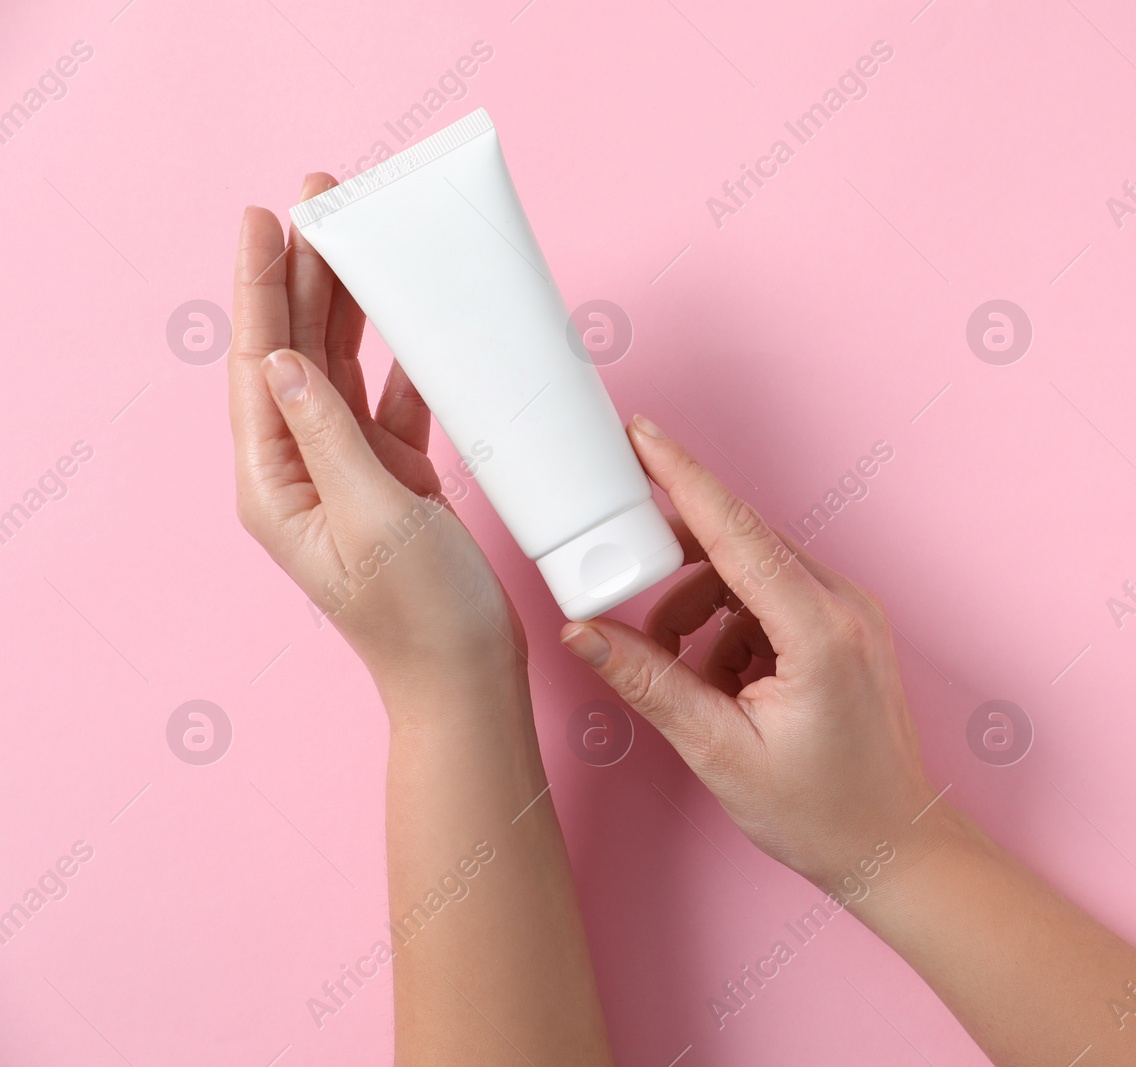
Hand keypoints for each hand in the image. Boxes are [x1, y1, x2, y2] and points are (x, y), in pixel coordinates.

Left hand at [228, 175, 524, 697]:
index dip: (259, 287)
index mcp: (274, 485)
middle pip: (295, 353)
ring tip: (356, 240)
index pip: (258, 365)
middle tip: (316, 201)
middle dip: (303, 276)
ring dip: (348, 306)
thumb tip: (283, 360)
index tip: (263, 219)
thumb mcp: (375, 517)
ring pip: (342, 368)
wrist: (468, 677)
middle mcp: (300, 472)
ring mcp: (349, 472)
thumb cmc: (422, 615)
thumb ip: (330, 434)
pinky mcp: (395, 479)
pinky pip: (392, 402)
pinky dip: (403, 359)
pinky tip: (413, 318)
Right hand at [558, 416, 941, 888]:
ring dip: (702, 606)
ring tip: (686, 676)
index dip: (682, 477)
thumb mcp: (718, 752)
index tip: (640, 435)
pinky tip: (724, 682)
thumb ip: (650, 682)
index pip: (737, 532)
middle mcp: (844, 606)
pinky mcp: (846, 627)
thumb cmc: (821, 812)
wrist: (892, 845)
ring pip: (752, 571)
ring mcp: (851, 613)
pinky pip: (774, 596)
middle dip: (676, 564)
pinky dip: (733, 625)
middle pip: (741, 544)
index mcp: (819, 631)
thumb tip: (585, 631)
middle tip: (624, 584)